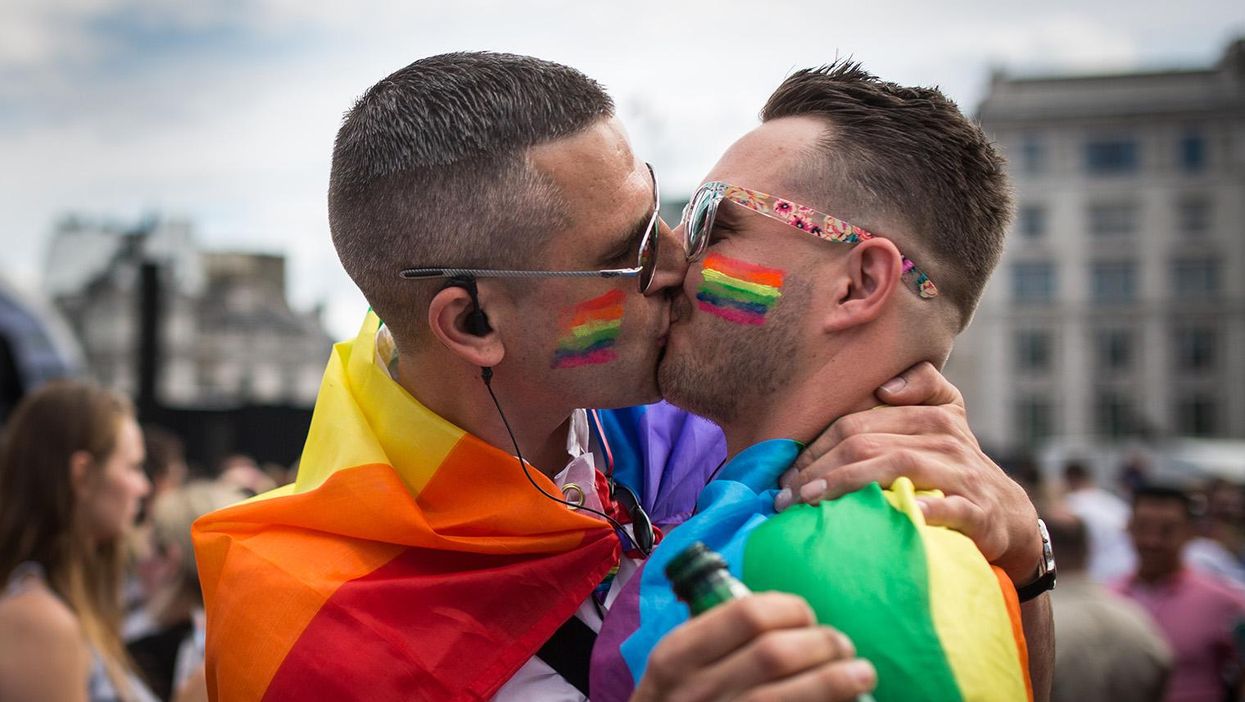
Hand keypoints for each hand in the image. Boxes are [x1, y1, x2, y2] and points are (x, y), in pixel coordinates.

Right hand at [630, 592, 875, 701]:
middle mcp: (697, 692)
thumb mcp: (675, 669)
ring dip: (838, 681)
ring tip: (862, 674)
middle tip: (842, 646)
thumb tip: (785, 614)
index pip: (747, 614)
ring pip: (793, 695)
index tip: (806, 616)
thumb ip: (714, 640)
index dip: (790, 609)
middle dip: (823, 644)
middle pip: (776, 652)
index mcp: (677, 656)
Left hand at [775, 362, 1041, 583]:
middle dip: (818, 469)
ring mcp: (962, 473)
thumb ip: (920, 387)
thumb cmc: (957, 467)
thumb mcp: (945, 418)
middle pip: (867, 442)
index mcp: (930, 414)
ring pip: (897, 466)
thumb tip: (886, 385)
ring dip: (848, 484)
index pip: (856, 423)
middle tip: (786, 496)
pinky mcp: (978, 510)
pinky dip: (922, 509)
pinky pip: (948, 507)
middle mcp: (945, 437)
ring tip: (812, 503)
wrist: (1010, 516)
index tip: (785, 475)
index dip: (814, 446)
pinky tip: (897, 515)